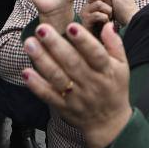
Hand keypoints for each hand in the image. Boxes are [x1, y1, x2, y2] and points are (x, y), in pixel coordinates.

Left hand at [23, 22, 132, 147]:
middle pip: (72, 63)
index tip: (71, 26)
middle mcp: (90, 83)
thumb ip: (114, 44)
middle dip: (55, 45)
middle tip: (42, 29)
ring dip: (42, 60)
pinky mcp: (63, 106)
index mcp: (106, 71)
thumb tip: (108, 25)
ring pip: (57, 77)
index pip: (96, 54)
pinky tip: (26, 72)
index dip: (84, 41)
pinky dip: (36, 85)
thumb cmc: (114, 88)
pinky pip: (48, 96)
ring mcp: (75, 96)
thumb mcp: (122, 65)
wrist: (108, 122)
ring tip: (30, 44)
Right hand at [80, 0, 112, 30]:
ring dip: (108, 10)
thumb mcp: (107, 11)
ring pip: (99, 3)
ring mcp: (85, 13)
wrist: (100, 44)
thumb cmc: (103, 28)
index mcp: (93, 2)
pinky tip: (106, 22)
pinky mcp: (86, 21)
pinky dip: (105, 18)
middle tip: (111, 8)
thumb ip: (107, 0)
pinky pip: (98, 14)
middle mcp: (87, 5)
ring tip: (109, 17)